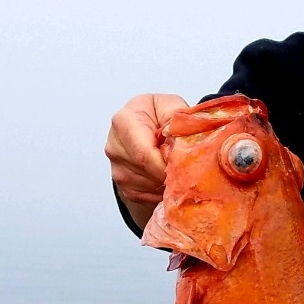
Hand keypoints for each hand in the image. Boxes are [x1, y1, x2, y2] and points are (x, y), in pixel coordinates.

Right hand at [105, 93, 188, 228]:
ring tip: (177, 168)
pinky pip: (145, 197)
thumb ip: (178, 118)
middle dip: (170, 173)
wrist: (147, 126)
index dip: (167, 164)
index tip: (186, 166)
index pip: (144, 154)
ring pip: (148, 186)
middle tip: (188, 168)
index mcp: (124, 121)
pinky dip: (161, 191)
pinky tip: (168, 177)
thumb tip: (180, 138)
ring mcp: (116, 168)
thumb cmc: (160, 115)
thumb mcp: (172, 106)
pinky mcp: (122, 185)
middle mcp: (114, 146)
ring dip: (167, 182)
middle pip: (146, 171)